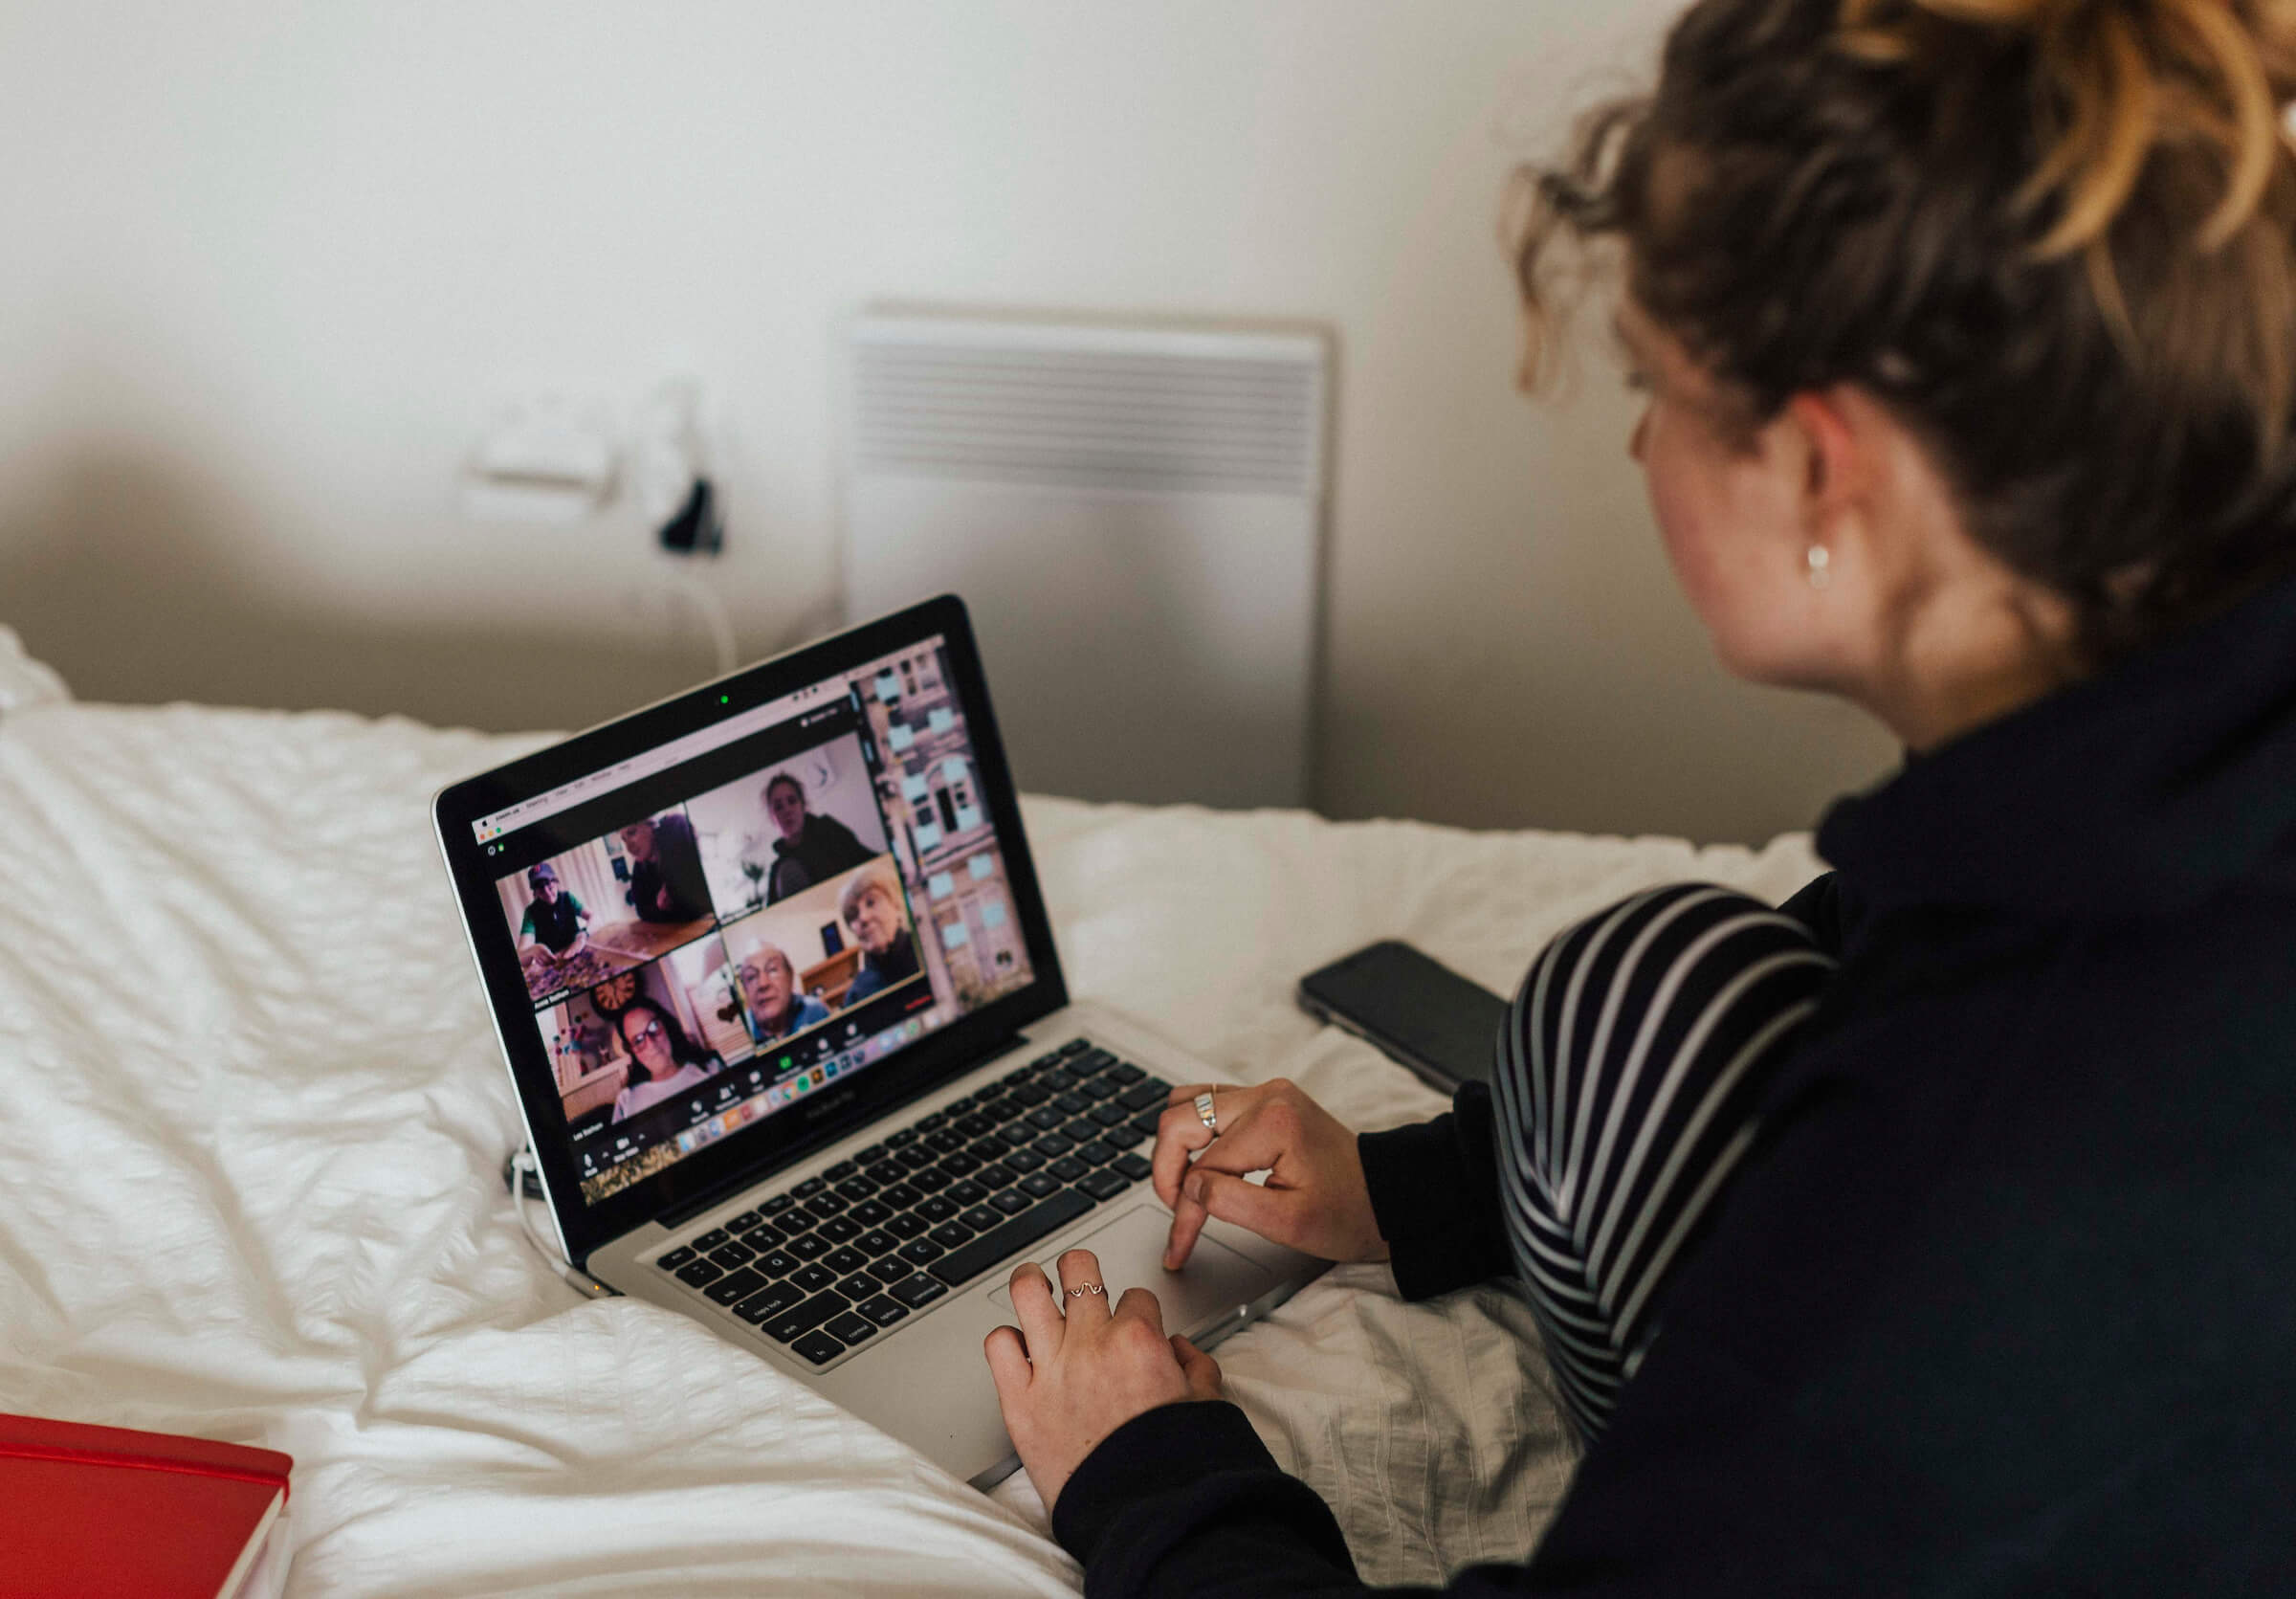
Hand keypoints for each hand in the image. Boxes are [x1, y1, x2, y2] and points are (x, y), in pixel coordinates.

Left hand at [984, 1248, 1223, 1514]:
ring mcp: (1051, 1368)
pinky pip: (998, 1345)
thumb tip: (1180, 1349)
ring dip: (1032, 1282)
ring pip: (1028, 1289)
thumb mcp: (1206, 1406)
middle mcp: (1092, 1344)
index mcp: (1140, 1341)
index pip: (1136, 1296)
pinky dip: (1006, 1341)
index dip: (1137, 1310)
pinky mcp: (1019, 1400)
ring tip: (1034, 1284)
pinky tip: (1018, 1347)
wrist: (1140, 1514)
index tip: (1132, 1326)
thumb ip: (1197, 1366)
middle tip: (1078, 1281)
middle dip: (1081, 1270)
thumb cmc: (1171, 1467)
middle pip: (1079, 1269)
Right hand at [1154, 1078, 1389, 1269]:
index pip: (1202, 1168)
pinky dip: (1193, 1135)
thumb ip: (1232, 1203)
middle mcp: (1265, 1096)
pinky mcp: (1264, 1099)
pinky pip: (1208, 1104)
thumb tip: (1190, 1189)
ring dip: (1175, 1147)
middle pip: (1179, 1120)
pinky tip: (1199, 1167)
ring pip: (1187, 1103)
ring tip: (1184, 1188)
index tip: (1177, 1249)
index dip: (1184, 1213)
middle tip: (1175, 1209)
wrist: (1383, 1196)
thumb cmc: (1347, 1212)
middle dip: (1167, 1171)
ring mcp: (1265, 1093)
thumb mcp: (1288, 1223)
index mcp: (1272, 1123)